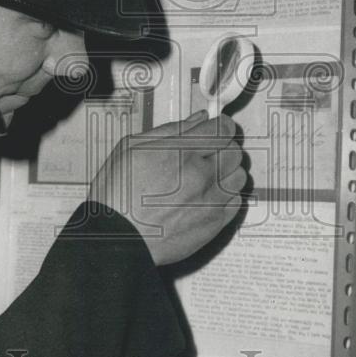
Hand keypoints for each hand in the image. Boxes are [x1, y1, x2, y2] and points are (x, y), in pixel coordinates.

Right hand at [87, 110, 245, 265]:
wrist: (116, 237)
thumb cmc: (118, 194)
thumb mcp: (132, 147)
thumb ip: (170, 130)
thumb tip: (199, 119)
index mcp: (180, 152)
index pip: (221, 129)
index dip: (221, 125)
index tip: (218, 127)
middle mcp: (200, 175)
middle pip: (234, 151)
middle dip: (224, 148)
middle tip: (209, 153)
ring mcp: (210, 200)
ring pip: (239, 176)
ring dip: (227, 172)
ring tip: (207, 176)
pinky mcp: (214, 223)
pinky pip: (236, 202)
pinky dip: (226, 196)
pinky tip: (206, 197)